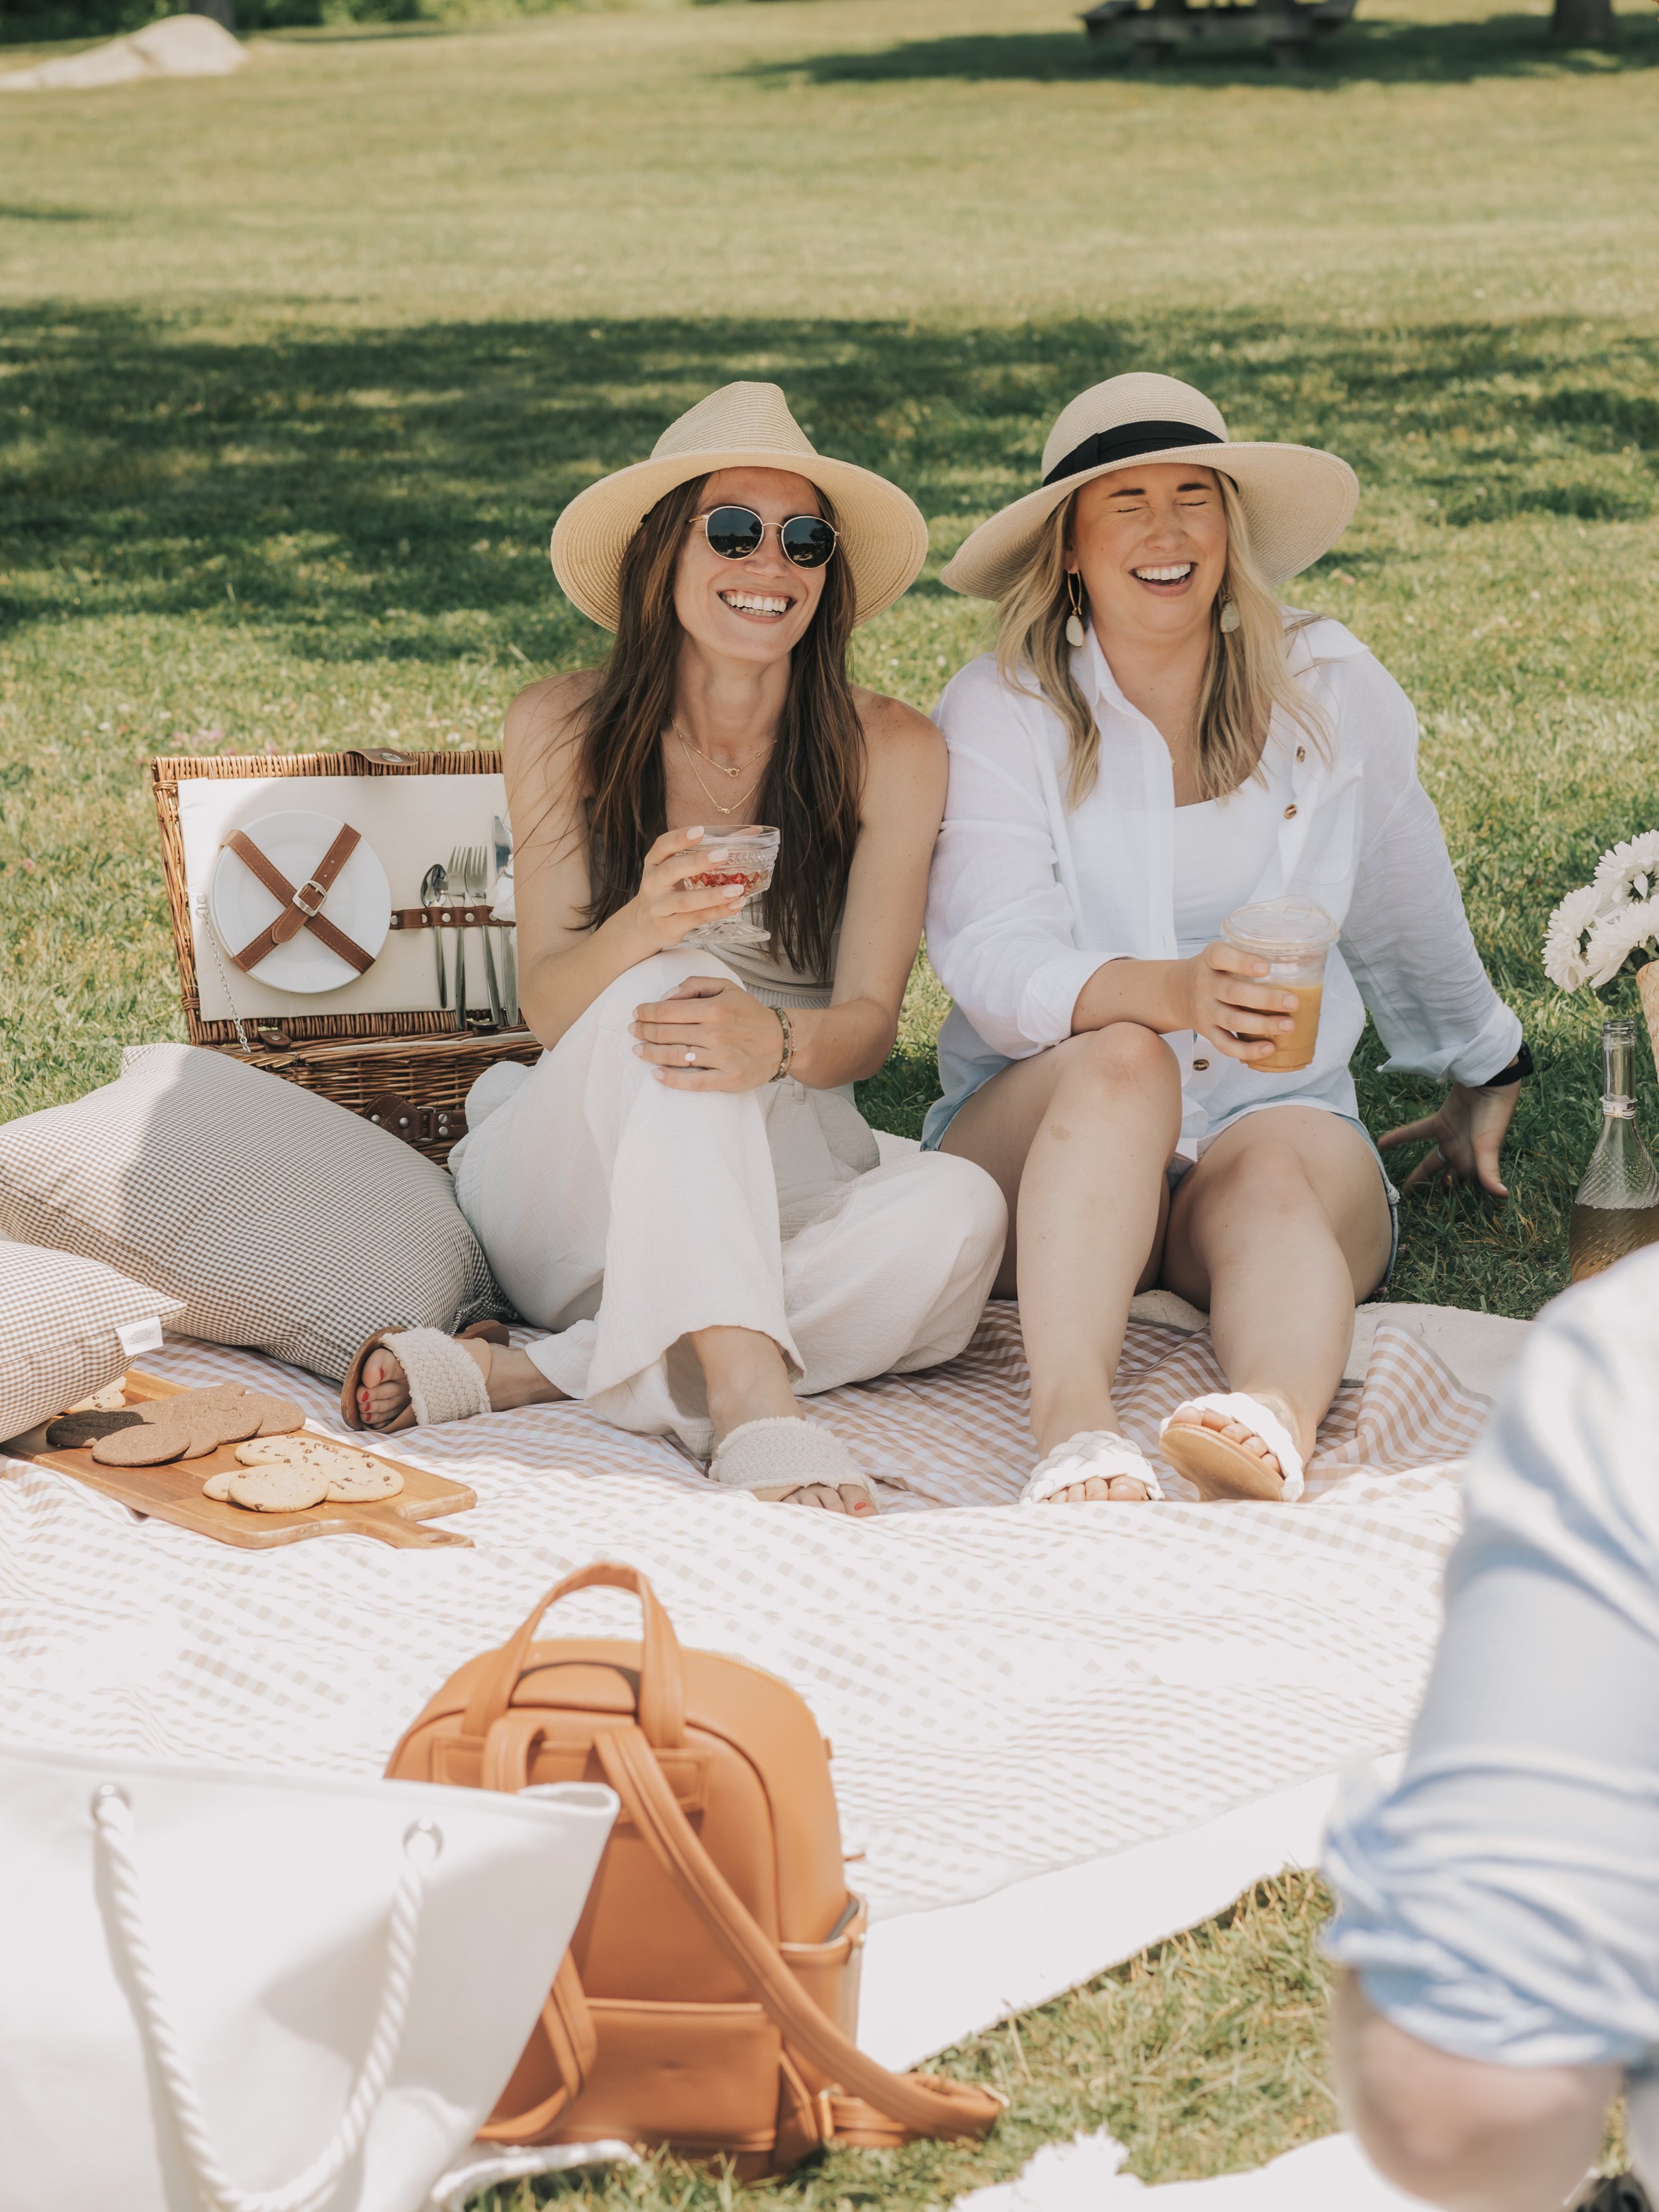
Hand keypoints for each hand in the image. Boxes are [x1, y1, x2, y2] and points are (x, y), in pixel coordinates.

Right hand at [625, 826, 749, 952]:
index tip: (700, 830)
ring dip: (712, 895)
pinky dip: (716, 912)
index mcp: (654, 863)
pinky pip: (694, 919)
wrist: (642, 927)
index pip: (663, 846)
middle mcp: (652, 883)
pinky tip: (735, 906)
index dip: (679, 838)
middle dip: (697, 862)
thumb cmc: (668, 891)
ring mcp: (658, 907)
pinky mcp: (668, 927)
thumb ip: (710, 850)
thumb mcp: (677, 870)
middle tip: (723, 855)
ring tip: (737, 889)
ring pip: (685, 901)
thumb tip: (752, 834)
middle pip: (672, 870)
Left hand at [631, 977, 788, 1091]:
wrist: (782, 1040)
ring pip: (675, 1057)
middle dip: (644, 1032)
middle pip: (666, 1033)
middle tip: (634, 1032)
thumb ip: (695, 985)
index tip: (637, 1014)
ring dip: (651, 1054)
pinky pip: (693, 1082)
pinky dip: (671, 1079)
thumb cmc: (750, 1013)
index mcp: (714, 1009)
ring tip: (639, 1051)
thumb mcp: (727, 987)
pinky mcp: (727, 1078)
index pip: (667, 1010)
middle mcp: (715, 1033)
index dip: (646, 1012)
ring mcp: (721, 1058)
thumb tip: (667, 996)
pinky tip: (657, 1074)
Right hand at [1180, 941, 1301, 1062]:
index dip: (1242, 962)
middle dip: (1265, 999)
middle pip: (1232, 992)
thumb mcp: (1220, 955)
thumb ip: (1248, 956)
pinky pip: (1225, 1045)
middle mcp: (1204, 985)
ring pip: (1232, 1020)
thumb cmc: (1212, 971)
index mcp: (1209, 960)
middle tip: (1293, 1002)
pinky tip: (1269, 1049)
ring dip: (1262, 1025)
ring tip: (1288, 1026)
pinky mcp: (1207, 1032)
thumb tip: (1300, 963)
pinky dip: (1247, 1050)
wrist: (1175, 992)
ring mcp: (1204, 1010)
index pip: (1221, 956)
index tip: (1266, 968)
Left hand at [1379, 1081, 1516, 1197]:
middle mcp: (1462, 1156)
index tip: (1440, 1223)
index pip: (1463, 1190)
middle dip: (1434, 1194)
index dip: (1454, 1205)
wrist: (1488, 1082)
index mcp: (1475, 1165)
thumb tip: (1502, 1195)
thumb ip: (1489, 1171)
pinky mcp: (1440, 1124)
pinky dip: (1399, 1138)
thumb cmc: (1493, 1116)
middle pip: (1445, 1180)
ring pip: (1429, 1163)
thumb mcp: (1489, 1145)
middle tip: (1416, 1210)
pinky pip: (1416, 1134)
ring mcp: (1450, 1140)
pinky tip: (1381, 1145)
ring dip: (1416, 1175)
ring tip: (1398, 1190)